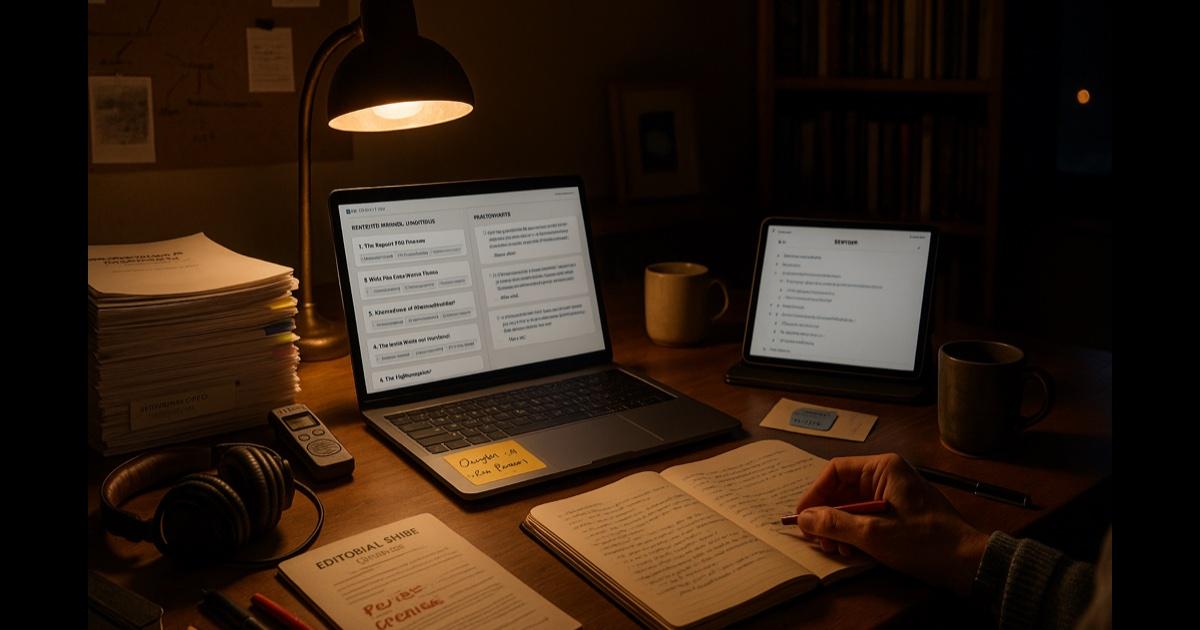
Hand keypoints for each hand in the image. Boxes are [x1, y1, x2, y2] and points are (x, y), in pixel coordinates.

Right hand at [793, 454, 988, 596]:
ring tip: (837, 548)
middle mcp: (887, 475)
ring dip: (839, 527)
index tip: (802, 516)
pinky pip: (865, 516)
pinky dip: (854, 532)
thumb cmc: (924, 541)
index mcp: (883, 468)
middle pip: (842, 489)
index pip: (835, 471)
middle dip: (827, 515)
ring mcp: (893, 494)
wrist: (965, 562)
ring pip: (851, 505)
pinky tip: (852, 550)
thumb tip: (804, 518)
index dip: (815, 494)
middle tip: (818, 539)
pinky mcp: (897, 512)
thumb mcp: (872, 533)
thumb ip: (834, 523)